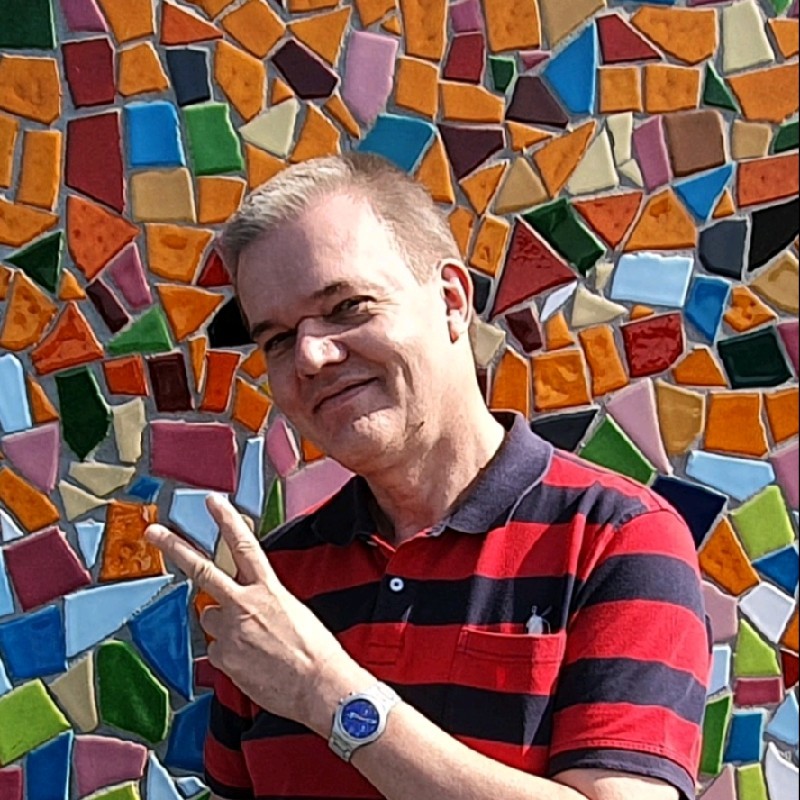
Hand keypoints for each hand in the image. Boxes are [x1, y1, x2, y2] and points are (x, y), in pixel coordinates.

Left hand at [145, 495, 367, 731]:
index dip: (227, 521)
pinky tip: (251, 663)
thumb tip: (248, 606)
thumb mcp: (294, 611)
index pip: (244, 546)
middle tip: (154, 533)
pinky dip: (230, 655)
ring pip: (210, 617)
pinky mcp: (224, 658)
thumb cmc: (316, 651)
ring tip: (251, 641)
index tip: (212, 503)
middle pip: (203, 569)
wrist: (318, 685)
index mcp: (269, 589)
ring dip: (223, 624)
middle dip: (175, 548)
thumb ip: (265, 601)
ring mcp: (231, 631)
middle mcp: (246, 605)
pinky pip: (218, 651)